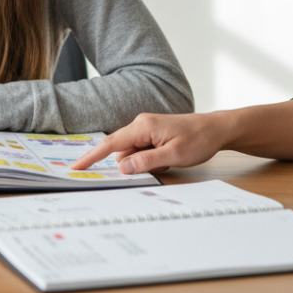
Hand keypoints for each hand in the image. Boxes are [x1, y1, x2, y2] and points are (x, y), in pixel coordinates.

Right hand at [70, 112, 229, 174]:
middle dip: (136, 164)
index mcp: (142, 127)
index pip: (110, 144)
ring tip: (170, 159)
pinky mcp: (152, 134)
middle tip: (163, 164)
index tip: (76, 167)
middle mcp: (140, 124)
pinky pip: (143, 151)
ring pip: (134, 154)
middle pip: (123, 152)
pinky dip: (152, 159)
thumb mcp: (173, 155)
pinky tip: (169, 157)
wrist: (216, 129)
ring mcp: (146, 129)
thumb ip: (146, 162)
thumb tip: (122, 167)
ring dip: (146, 163)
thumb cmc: (198, 139)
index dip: (92, 157)